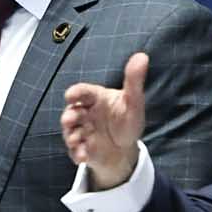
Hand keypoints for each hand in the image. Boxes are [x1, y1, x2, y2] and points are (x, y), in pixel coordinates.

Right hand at [62, 52, 149, 189]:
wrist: (125, 149)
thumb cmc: (127, 120)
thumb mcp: (134, 101)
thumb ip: (134, 80)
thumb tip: (142, 55)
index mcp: (95, 98)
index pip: (82, 92)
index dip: (75, 93)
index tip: (71, 95)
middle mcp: (84, 114)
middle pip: (71, 112)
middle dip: (69, 116)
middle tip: (71, 120)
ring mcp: (81, 132)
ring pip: (70, 132)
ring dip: (71, 136)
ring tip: (76, 140)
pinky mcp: (82, 149)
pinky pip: (75, 151)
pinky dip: (77, 153)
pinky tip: (83, 156)